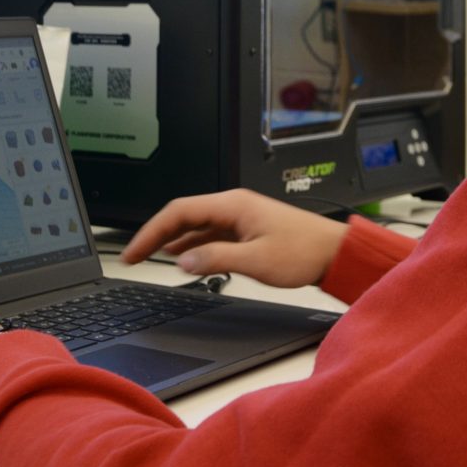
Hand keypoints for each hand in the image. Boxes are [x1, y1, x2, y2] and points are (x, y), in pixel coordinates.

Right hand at [122, 189, 348, 288]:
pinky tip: (181, 256)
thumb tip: (181, 262)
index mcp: (233, 204)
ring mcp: (240, 216)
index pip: (178, 211)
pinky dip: (191, 244)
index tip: (133, 251)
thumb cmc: (304, 251)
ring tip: (148, 257)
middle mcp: (234, 205)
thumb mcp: (256, 261)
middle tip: (132, 255)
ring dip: (171, 240)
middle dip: (154, 234)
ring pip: (195, 224)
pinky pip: (209, 233)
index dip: (150, 231)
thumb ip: (216, 260)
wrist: (334, 252)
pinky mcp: (246, 229)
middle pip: (183, 215)